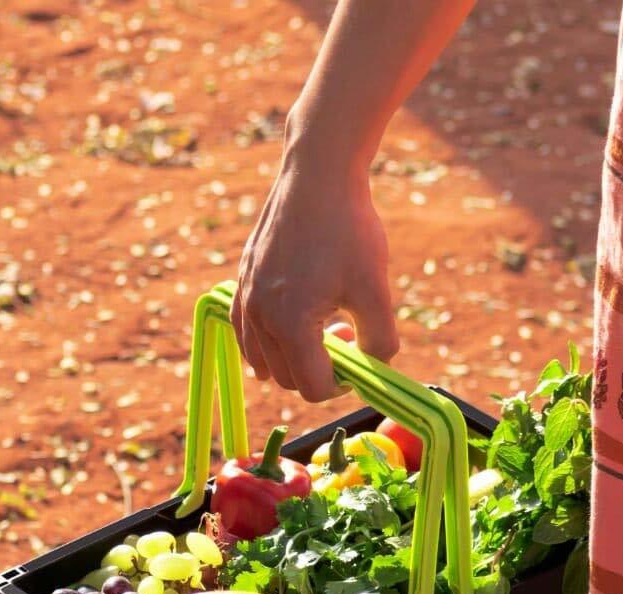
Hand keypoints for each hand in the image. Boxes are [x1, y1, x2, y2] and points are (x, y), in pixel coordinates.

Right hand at [232, 145, 399, 401]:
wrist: (317, 176)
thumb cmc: (349, 230)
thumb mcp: (376, 289)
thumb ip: (381, 340)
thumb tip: (376, 369)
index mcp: (291, 325)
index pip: (313, 388)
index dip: (342, 384)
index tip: (359, 359)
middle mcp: (260, 318)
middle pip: (287, 379)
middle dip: (318, 370)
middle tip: (346, 334)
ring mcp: (246, 300)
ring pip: (262, 361)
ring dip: (292, 358)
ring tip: (320, 328)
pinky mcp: (242, 282)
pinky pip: (246, 333)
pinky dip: (265, 343)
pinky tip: (287, 327)